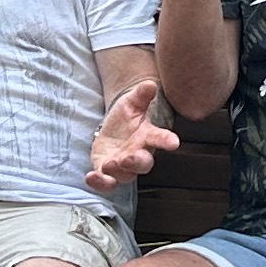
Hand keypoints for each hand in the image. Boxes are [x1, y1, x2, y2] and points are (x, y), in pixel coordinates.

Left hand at [88, 78, 183, 195]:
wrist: (113, 130)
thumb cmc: (127, 118)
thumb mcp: (132, 102)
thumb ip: (141, 95)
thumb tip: (149, 84)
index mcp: (147, 137)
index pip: (161, 139)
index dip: (167, 140)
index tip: (174, 142)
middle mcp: (137, 154)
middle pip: (143, 164)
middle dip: (136, 162)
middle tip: (128, 158)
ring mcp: (122, 165)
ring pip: (125, 176)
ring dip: (117, 172)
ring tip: (109, 164)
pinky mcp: (106, 172)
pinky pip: (106, 182)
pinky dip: (100, 183)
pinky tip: (91, 177)